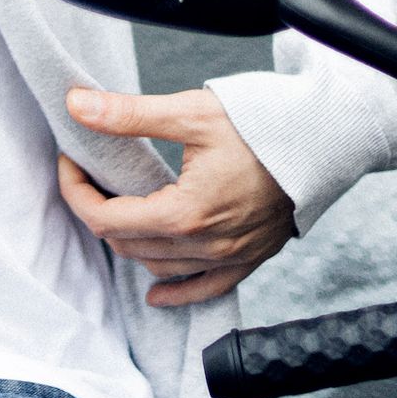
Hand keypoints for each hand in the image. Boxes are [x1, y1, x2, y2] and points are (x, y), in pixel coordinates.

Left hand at [59, 87, 294, 306]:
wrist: (326, 141)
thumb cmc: (264, 124)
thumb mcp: (190, 112)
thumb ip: (128, 114)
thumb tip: (76, 105)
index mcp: (185, 213)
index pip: (106, 219)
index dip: (76, 191)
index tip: (70, 162)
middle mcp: (206, 244)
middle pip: (127, 243)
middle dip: (98, 210)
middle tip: (90, 176)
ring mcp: (230, 256)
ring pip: (159, 266)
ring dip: (130, 241)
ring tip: (117, 208)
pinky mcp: (250, 258)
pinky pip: (205, 288)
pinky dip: (176, 290)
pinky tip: (157, 292)